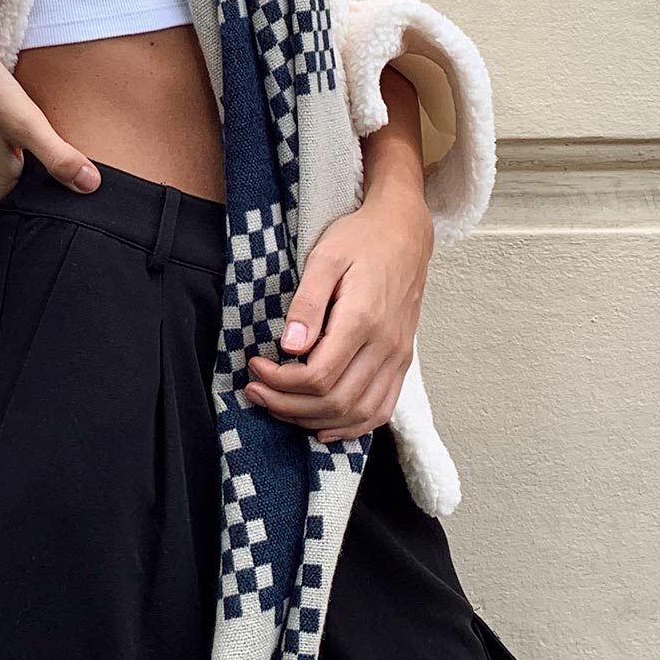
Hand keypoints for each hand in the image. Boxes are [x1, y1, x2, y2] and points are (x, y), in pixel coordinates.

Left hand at [243, 191, 433, 441]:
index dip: (280, 381)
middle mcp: (386, 346)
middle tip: (256, 392)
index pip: (318, 376)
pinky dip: (352, 427)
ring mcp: (398, 357)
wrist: (404, 232)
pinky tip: (324, 425)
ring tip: (280, 407)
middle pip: (335, 402)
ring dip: (313, 420)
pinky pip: (381, 410)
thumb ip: (307, 304)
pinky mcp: (403, 360)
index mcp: (363, 320)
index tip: (255, 365)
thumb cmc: (361, 239)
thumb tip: (289, 347)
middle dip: (288, 406)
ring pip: (358, 414)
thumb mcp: (325, 258)